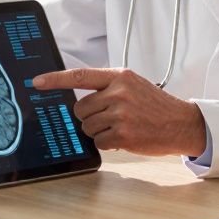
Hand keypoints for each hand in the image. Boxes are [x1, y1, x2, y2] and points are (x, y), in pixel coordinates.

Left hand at [32, 68, 206, 156]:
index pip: (80, 75)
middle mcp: (119, 92)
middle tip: (111, 117)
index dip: (55, 79)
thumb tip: (77, 100)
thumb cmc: (155, 106)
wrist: (181, 123)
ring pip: (87, 127)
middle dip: (90, 116)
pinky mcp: (123, 134)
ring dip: (99, 131)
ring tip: (121, 126)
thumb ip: (108, 87)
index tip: (36, 82)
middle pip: (80, 108)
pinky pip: (98, 141)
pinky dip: (108, 142)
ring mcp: (121, 113)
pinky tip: (125, 137)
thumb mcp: (133, 85)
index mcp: (120, 77)